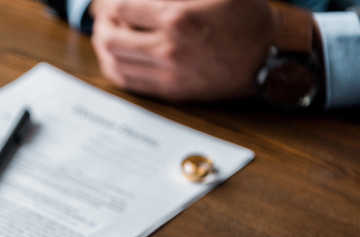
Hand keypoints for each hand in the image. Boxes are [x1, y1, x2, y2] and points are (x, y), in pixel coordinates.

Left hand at [90, 0, 275, 101]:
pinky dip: (115, 68)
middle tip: (107, 18)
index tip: (115, 2)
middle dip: (102, 24)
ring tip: (108, 36)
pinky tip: (117, 57)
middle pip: (110, 38)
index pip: (121, 8)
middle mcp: (169, 48)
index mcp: (177, 17)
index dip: (112, 3)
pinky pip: (128, 82)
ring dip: (104, 47)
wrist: (270, 55)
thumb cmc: (245, 15)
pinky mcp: (171, 91)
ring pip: (114, 63)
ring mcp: (169, 74)